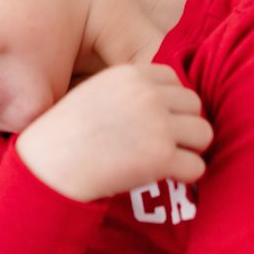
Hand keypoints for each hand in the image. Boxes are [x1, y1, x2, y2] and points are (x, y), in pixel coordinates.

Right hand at [14, 60, 211, 203]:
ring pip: (203, 134)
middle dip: (183, 126)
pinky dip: (184, 176)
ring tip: (166, 161)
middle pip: (194, 105)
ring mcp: (157, 125)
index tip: (154, 121)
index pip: (175, 79)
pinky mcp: (162, 157)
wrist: (49, 166)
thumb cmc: (66, 135)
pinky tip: (164, 177)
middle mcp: (147, 95)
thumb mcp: (95, 95)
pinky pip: (197, 166)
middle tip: (162, 144)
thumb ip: (131, 93)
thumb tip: (171, 105)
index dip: (169, 102)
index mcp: (130, 75)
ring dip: (189, 150)